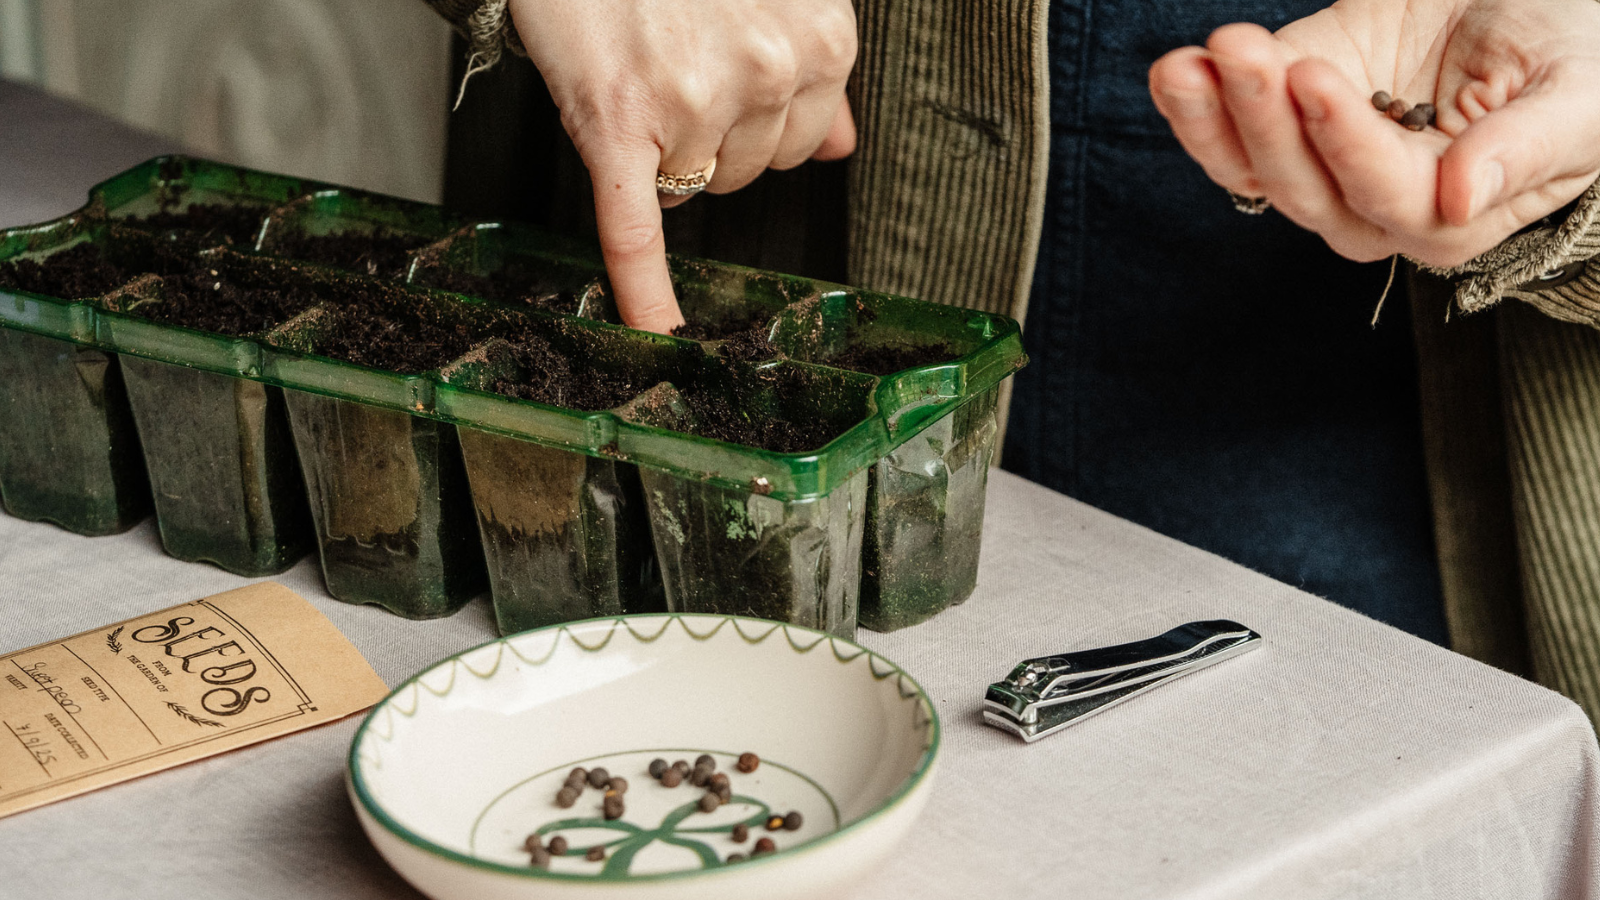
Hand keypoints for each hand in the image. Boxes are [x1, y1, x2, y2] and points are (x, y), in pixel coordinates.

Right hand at [509, 0, 858, 331]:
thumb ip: (815, 67)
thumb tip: (846, 142)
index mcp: (823, 39)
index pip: (806, 141)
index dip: (756, 120)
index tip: (720, 74)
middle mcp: (773, 70)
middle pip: (751, 169)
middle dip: (713, 137)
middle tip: (672, 67)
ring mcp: (698, 101)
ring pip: (695, 189)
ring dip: (666, 154)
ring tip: (637, 74)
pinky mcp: (621, 124)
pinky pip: (637, 228)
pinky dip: (642, 289)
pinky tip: (654, 331)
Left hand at [1148, 0, 1599, 266]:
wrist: (1536, 9)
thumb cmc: (1578, 62)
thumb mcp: (1579, 100)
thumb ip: (1525, 152)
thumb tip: (1460, 200)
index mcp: (1447, 217)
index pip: (1382, 192)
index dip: (1342, 139)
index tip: (1312, 77)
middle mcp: (1372, 206)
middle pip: (1304, 184)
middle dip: (1265, 119)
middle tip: (1242, 50)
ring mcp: (1322, 161)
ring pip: (1254, 165)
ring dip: (1212, 119)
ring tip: (1186, 67)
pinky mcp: (1287, 114)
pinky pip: (1229, 131)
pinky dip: (1196, 107)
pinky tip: (1175, 73)